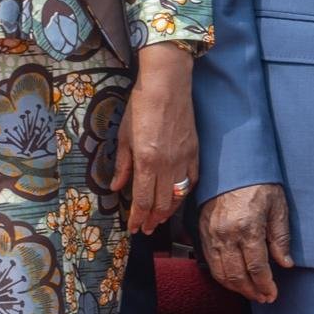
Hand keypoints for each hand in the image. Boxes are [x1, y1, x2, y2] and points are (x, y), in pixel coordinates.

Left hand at [106, 44, 198, 234]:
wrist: (168, 85)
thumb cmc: (141, 106)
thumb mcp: (124, 136)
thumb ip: (122, 165)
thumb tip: (117, 188)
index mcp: (147, 161)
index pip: (143, 201)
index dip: (137, 218)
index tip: (133, 228)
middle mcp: (167, 165)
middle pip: (162, 204)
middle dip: (152, 220)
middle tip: (144, 229)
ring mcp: (184, 160)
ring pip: (178, 197)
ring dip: (168, 212)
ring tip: (158, 220)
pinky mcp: (195, 153)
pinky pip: (191, 182)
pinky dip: (182, 195)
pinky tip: (175, 199)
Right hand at [200, 182, 291, 303]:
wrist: (230, 164)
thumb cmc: (257, 182)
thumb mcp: (277, 205)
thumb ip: (280, 237)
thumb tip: (285, 263)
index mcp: (248, 227)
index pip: (257, 267)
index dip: (265, 285)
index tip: (273, 294)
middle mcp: (227, 234)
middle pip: (237, 275)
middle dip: (252, 291)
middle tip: (264, 298)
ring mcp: (212, 234)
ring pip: (221, 273)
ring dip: (236, 287)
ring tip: (250, 292)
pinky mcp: (203, 232)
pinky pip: (210, 262)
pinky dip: (222, 276)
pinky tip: (233, 280)